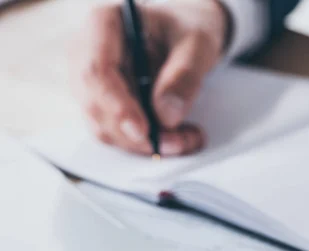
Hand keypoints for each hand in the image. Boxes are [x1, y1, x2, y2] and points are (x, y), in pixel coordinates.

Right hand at [71, 0, 227, 155]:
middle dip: (137, 135)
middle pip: (97, 106)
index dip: (117, 106)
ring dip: (146, 144)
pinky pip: (120, 135)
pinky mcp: (106, 107)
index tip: (142, 131)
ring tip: (187, 138)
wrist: (185, 37)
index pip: (97, 71)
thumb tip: (166, 116)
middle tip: (177, 143)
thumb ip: (184, 75)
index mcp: (104, 24)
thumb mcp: (197, 44)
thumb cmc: (186, 31)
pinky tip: (179, 138)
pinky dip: (150, 144)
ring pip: (107, 128)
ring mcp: (93, 85)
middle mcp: (87, 55)